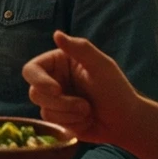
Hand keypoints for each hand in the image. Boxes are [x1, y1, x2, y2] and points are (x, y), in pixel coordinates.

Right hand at [22, 31, 144, 149]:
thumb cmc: (116, 90)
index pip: (31, 69)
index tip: (57, 90)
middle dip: (61, 104)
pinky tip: (87, 120)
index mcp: (58, 63)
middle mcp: (52, 80)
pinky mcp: (58, 119)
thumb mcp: (101, 66)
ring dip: (69, 115)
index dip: (39, 81)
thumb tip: (56, 33)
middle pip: (35, 93)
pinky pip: (54, 125)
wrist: (126, 122)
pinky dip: (72, 124)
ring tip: (89, 111)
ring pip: (44, 111)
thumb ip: (80, 48)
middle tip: (85, 106)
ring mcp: (54, 101)